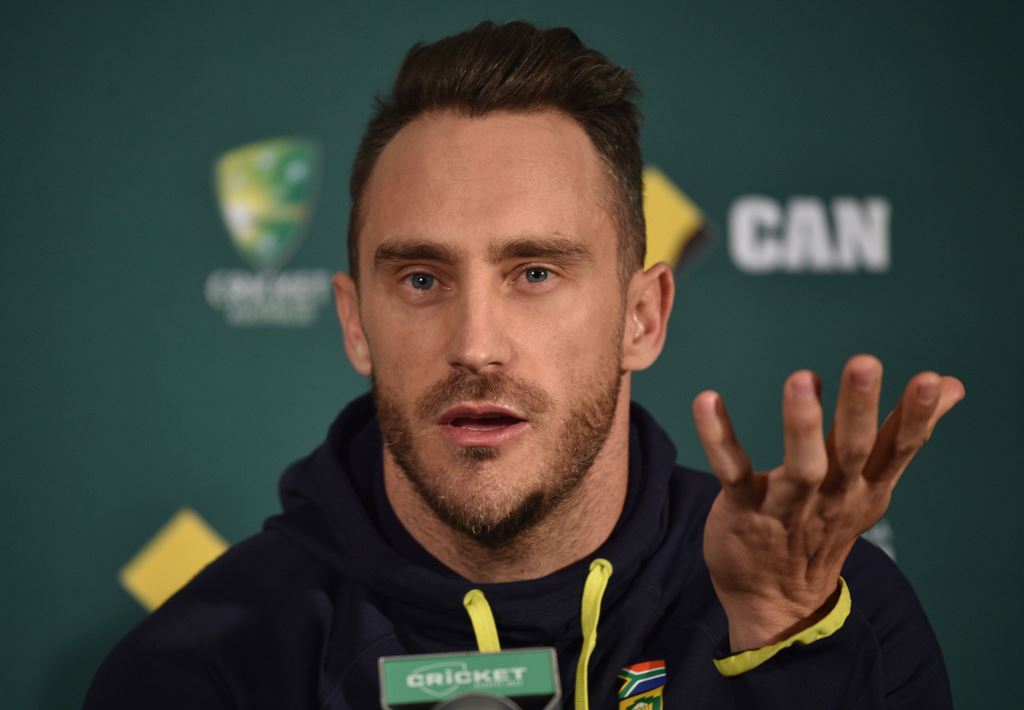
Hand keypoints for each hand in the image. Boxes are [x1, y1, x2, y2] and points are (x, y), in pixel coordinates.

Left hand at [693, 355, 963, 650]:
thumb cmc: (827, 525)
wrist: (779, 602)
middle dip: (860, 407)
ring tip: (802, 378)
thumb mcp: (874, 484)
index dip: (917, 417)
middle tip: (865, 363)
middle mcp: (833, 494)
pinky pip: (732, 471)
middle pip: (853, 450)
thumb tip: (951, 385)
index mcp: (866, 485)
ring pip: (802, 465)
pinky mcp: (745, 509)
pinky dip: (718, 436)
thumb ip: (904, 434)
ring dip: (802, 423)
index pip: (898, 448)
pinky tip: (707, 399)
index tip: (932, 381)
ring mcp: (789, 505)